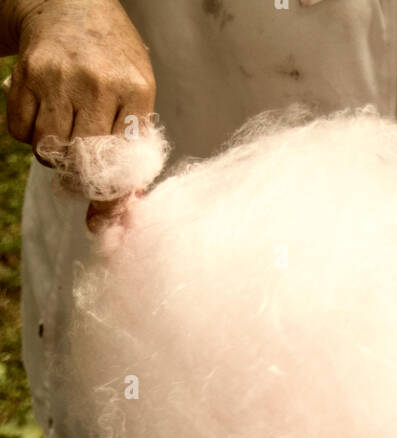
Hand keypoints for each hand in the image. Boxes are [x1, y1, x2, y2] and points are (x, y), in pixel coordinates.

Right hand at [3, 0, 154, 221]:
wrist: (70, 3)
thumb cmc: (111, 58)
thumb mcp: (136, 92)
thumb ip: (133, 146)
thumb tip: (124, 206)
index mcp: (135, 89)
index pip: (124, 162)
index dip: (111, 196)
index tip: (102, 216)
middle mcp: (98, 82)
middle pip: (83, 161)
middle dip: (79, 179)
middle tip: (79, 176)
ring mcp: (59, 77)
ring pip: (49, 149)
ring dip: (53, 157)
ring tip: (63, 140)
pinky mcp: (27, 73)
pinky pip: (20, 130)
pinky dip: (28, 136)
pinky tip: (42, 120)